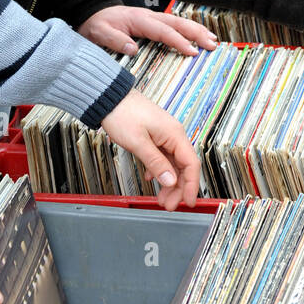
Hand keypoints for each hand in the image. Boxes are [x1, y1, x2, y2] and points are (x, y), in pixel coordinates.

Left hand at [77, 6, 217, 56]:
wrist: (92, 14)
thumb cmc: (96, 25)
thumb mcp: (99, 33)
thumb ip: (115, 40)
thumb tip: (133, 49)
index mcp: (139, 19)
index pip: (163, 31)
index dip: (179, 41)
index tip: (192, 51)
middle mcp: (149, 17)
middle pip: (177, 23)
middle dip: (196, 33)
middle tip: (212, 44)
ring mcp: (152, 18)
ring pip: (179, 22)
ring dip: (196, 30)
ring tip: (212, 40)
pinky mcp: (152, 23)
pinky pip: (174, 26)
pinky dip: (188, 30)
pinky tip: (198, 36)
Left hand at [100, 92, 199, 208]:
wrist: (111, 98)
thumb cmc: (123, 114)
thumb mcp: (138, 143)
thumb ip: (156, 163)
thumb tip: (171, 181)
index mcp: (174, 135)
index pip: (191, 164)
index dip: (192, 186)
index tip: (188, 202)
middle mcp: (173, 135)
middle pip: (183, 167)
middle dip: (178, 188)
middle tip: (168, 205)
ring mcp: (165, 136)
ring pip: (173, 165)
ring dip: (168, 183)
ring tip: (161, 198)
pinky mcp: (156, 137)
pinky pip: (164, 158)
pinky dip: (159, 172)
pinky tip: (151, 179)